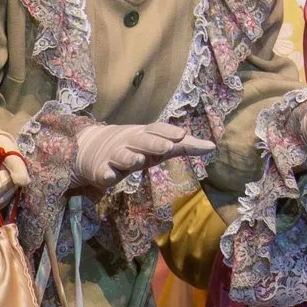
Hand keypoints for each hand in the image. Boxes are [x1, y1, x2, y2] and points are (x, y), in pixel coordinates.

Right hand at [72, 122, 215, 191]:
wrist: (93, 149)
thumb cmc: (136, 148)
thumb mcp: (159, 146)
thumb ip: (185, 145)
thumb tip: (213, 146)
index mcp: (145, 134)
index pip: (157, 130)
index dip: (169, 132)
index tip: (183, 134)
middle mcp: (130, 142)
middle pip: (141, 141)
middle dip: (153, 143)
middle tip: (167, 147)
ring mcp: (114, 156)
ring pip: (121, 156)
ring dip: (129, 158)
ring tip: (138, 160)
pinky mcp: (100, 171)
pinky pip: (103, 173)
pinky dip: (106, 174)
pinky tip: (110, 177)